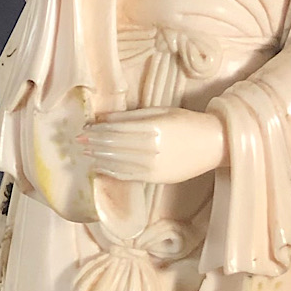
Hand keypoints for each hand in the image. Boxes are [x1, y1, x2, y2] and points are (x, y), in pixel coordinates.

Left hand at [77, 107, 225, 183]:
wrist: (212, 144)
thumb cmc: (186, 122)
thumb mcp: (161, 112)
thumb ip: (132, 115)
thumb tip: (103, 116)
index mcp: (153, 127)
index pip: (116, 130)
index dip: (97, 130)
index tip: (84, 129)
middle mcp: (151, 148)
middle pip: (114, 146)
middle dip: (93, 144)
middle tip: (77, 142)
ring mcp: (153, 166)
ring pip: (117, 162)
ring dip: (98, 158)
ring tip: (85, 154)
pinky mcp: (155, 178)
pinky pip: (127, 176)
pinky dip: (111, 172)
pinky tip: (100, 168)